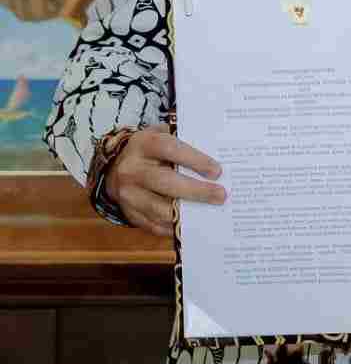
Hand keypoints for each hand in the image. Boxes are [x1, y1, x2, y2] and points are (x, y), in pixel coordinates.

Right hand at [104, 126, 224, 236]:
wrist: (117, 167)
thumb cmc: (152, 151)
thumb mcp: (163, 137)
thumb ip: (185, 145)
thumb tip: (216, 162)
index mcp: (144, 144)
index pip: (169, 149)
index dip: (194, 160)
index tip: (216, 171)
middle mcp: (132, 169)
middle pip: (165, 182)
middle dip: (196, 191)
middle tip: (221, 195)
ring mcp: (127, 193)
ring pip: (158, 208)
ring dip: (186, 212)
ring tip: (210, 212)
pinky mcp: (129, 212)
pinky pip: (152, 224)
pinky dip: (174, 226)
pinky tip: (192, 224)